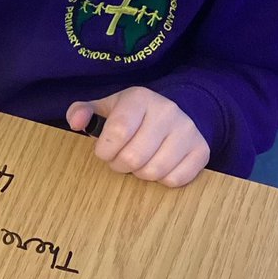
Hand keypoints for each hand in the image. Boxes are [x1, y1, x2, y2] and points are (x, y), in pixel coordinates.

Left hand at [66, 87, 209, 186]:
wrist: (175, 113)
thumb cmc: (132, 116)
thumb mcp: (106, 108)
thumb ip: (82, 112)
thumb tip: (76, 122)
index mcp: (139, 98)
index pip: (118, 131)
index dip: (105, 150)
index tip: (104, 151)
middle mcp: (167, 111)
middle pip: (134, 157)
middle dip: (120, 165)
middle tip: (121, 160)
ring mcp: (187, 131)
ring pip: (155, 171)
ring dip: (140, 174)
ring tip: (139, 162)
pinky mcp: (201, 150)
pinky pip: (175, 179)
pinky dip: (162, 180)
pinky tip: (158, 166)